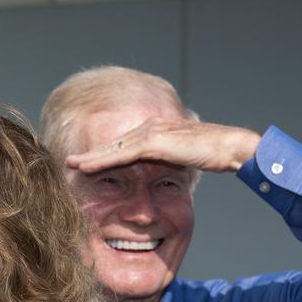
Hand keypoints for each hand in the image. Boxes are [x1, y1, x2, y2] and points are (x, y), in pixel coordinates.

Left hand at [66, 118, 261, 175]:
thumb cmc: (214, 154)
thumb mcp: (184, 159)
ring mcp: (152, 132)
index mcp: (156, 130)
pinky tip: (88, 166)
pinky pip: (122, 154)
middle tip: (69, 161)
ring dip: (91, 157)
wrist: (232, 146)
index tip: (86, 163)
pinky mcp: (155, 141)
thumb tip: (161, 174)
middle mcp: (150, 127)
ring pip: (113, 147)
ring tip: (71, 164)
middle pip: (113, 143)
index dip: (103, 153)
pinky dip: (103, 160)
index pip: (123, 144)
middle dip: (91, 153)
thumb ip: (169, 162)